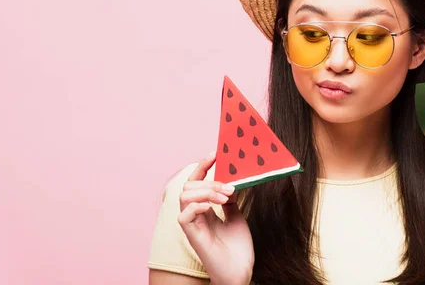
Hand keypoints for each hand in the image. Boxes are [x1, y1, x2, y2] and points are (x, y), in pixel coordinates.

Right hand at [177, 152, 253, 284]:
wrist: (240, 272)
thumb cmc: (237, 248)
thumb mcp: (236, 216)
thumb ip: (229, 199)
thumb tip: (230, 180)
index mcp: (204, 208)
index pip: (197, 181)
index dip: (203, 166)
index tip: (215, 153)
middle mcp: (195, 214)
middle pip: (190, 185)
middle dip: (210, 180)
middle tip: (229, 187)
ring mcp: (192, 225)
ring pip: (185, 196)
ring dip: (206, 192)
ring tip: (224, 197)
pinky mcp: (192, 236)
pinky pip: (184, 215)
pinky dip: (197, 206)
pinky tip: (212, 207)